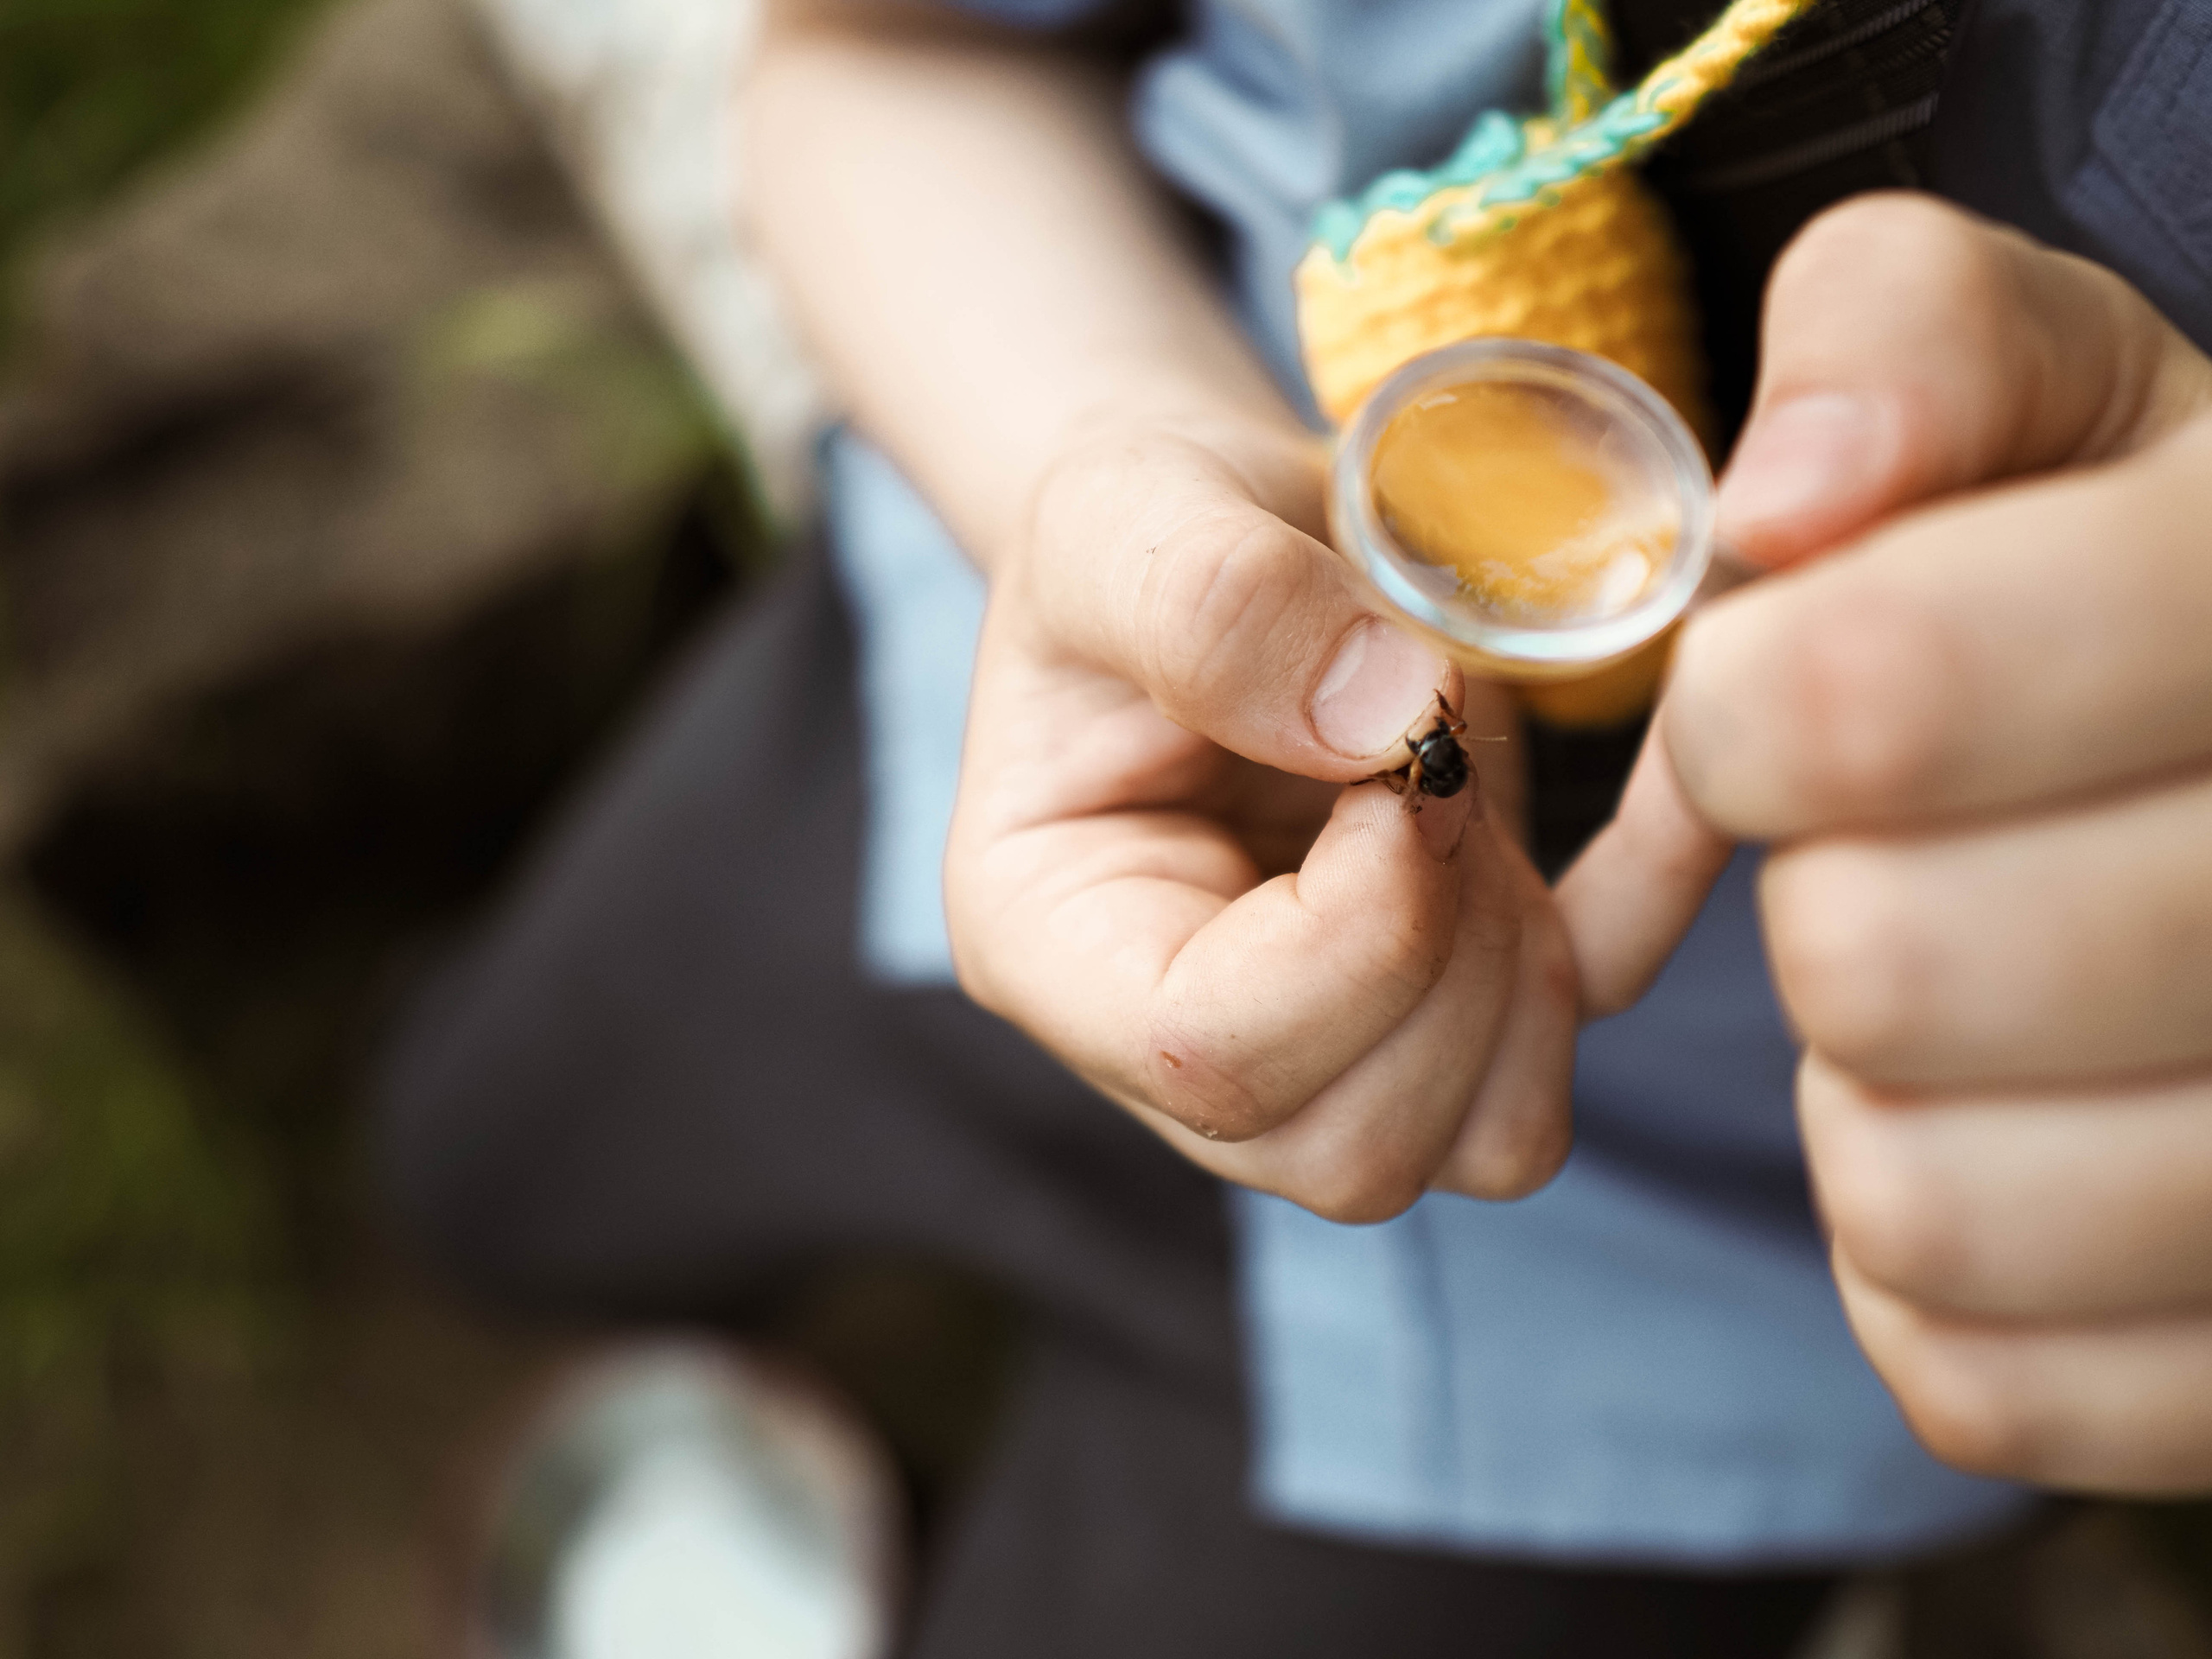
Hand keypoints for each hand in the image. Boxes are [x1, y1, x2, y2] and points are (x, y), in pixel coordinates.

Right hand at [944, 415, 1576, 1218]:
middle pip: (1357, 1148)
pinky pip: (1589, 1034)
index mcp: (1056, 948)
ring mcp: (1330, 1043)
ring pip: (1486, 1137)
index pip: (1208, 1063)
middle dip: (1454, 958)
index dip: (1356, 937)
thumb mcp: (1124, 513)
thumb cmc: (1137, 525)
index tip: (1401, 766)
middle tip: (1436, 767)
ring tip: (1466, 787)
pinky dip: (1651, 911)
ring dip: (1531, 960)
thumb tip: (1391, 719)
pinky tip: (1670, 789)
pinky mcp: (1459, 992)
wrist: (1220, 529)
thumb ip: (1218, 603)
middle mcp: (1179, 1043)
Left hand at [1590, 194, 2211, 1490]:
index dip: (1747, 706)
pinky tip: (2010, 1130)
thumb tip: (1785, 499)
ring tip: (1963, 1000)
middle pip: (1884, 966)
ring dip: (1869, 1097)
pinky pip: (1976, 1374)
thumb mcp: (2060, 382)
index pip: (1871, 702)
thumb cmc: (2143, 568)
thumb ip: (1903, 342)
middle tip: (1902, 854)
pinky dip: (1929, 1266)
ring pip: (1924, 1204)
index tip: (1784, 690)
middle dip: (1819, 896)